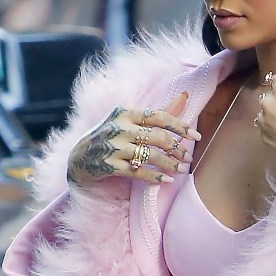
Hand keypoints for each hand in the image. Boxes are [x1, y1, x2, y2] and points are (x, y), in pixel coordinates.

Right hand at [67, 93, 199, 186]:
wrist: (78, 157)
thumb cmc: (111, 136)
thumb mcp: (130, 120)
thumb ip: (159, 111)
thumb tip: (186, 95)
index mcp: (125, 112)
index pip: (159, 116)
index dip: (180, 126)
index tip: (196, 136)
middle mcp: (119, 127)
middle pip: (156, 136)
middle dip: (177, 148)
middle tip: (189, 158)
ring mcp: (113, 147)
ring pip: (149, 156)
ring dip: (169, 164)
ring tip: (182, 170)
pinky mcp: (109, 165)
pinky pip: (137, 172)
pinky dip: (154, 177)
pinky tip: (166, 180)